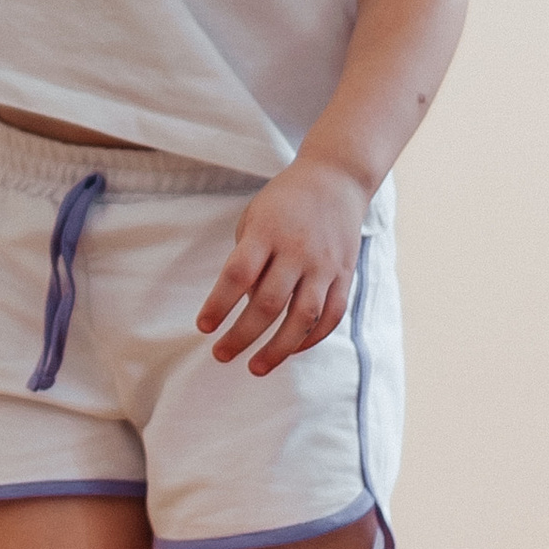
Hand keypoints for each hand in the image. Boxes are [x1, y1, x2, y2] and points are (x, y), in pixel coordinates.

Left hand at [198, 158, 369, 375]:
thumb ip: (248, 261)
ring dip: (278, 349)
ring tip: (255, 367)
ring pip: (302, 318)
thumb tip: (244, 309)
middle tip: (220, 355)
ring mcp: (324, 265)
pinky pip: (330, 316)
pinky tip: (290, 350)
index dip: (219, 304)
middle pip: (268, 303)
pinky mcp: (345, 276)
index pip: (238, 274)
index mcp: (267, 232)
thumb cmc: (283, 204)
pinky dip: (310, 338)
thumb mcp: (255, 220)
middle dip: (242, 335)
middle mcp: (297, 250)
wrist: (335, 181)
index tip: (203, 326)